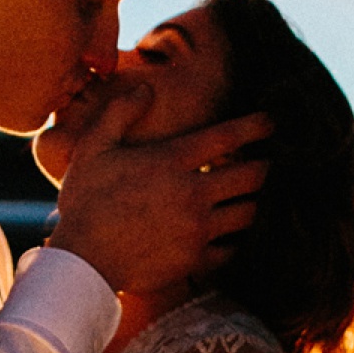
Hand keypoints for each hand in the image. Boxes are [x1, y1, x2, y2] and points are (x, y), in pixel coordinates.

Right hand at [49, 87, 272, 293]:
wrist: (82, 263)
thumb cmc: (85, 202)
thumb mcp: (94, 148)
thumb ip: (120, 112)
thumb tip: (147, 89)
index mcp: (172, 160)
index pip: (228, 136)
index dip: (257, 126)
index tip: (271, 123)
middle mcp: (193, 193)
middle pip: (253, 176)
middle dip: (264, 167)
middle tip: (265, 164)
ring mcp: (197, 229)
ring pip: (249, 213)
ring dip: (253, 203)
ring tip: (250, 198)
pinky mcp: (195, 261)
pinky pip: (232, 249)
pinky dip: (235, 240)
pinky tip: (229, 235)